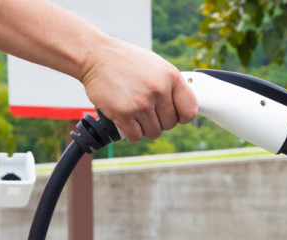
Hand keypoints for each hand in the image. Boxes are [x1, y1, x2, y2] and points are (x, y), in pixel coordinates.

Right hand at [79, 36, 197, 140]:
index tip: (174, 114)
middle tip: (146, 109)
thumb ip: (172, 87)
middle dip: (159, 121)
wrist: (96, 55)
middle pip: (170, 125)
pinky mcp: (123, 113)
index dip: (182, 117)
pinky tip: (126, 119)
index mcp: (171, 77)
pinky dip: (131, 132)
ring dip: (145, 127)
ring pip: (154, 133)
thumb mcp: (157, 66)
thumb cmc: (128, 62)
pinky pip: (136, 136)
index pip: (190, 111)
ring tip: (135, 112)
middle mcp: (159, 90)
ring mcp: (141, 103)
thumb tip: (184, 110)